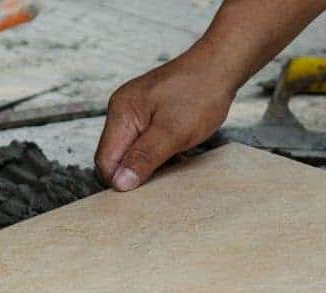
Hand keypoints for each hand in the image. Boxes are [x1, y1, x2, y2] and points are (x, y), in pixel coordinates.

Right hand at [95, 49, 236, 191]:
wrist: (220, 66)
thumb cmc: (199, 94)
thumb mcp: (173, 132)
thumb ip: (144, 158)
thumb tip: (119, 184)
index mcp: (121, 113)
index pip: (105, 160)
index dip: (120, 181)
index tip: (143, 192)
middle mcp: (122, 111)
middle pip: (114, 157)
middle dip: (134, 173)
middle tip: (161, 180)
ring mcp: (135, 111)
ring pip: (130, 152)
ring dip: (148, 164)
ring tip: (173, 162)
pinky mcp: (149, 114)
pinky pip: (143, 142)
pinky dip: (157, 154)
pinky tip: (176, 155)